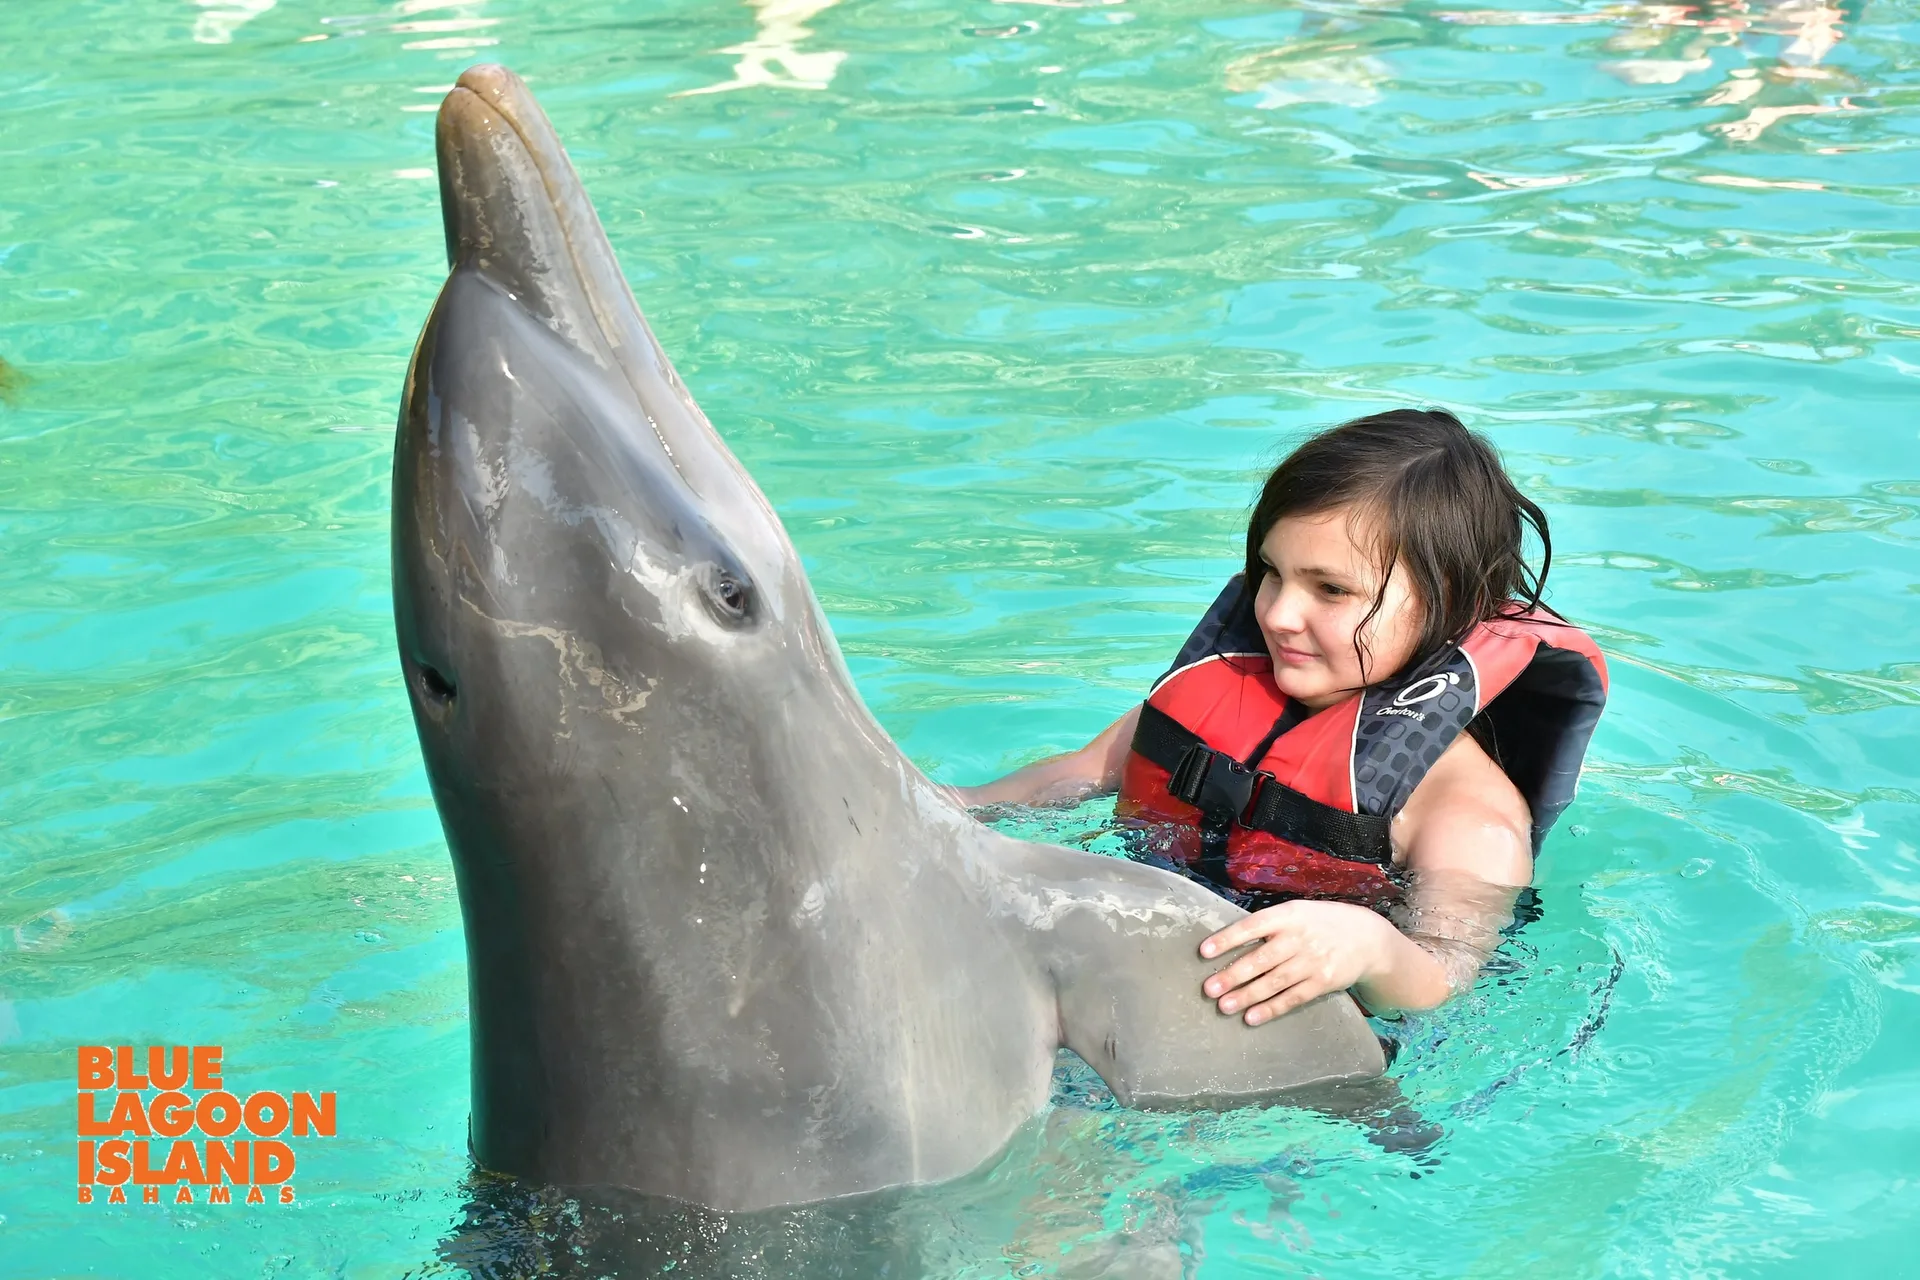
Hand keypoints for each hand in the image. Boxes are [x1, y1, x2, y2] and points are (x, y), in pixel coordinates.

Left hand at [1199, 900, 1393, 1025]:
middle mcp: (1299, 938)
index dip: (1228, 939)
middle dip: (1232, 975)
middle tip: (1209, 988)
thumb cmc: (1321, 923)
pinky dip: (1271, 1009)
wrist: (1367, 938)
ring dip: (1247, 996)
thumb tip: (1229, 942)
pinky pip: (1293, 998)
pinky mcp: (1323, 983)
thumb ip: (1269, 925)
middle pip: (1261, 959)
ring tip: (1224, 1006)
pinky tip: (1252, 1018)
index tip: (1204, 952)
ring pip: (1274, 982)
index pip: (1252, 926)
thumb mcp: (1297, 912)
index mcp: (1288, 915)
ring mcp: (1312, 962)